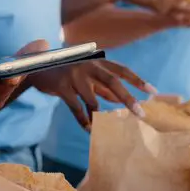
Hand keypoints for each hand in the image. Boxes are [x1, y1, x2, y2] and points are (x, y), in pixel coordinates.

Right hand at [30, 60, 155, 130]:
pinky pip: (76, 107)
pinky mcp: (62, 86)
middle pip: (112, 82)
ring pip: (92, 99)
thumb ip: (102, 86)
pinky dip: (83, 119)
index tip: (153, 92)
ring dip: (99, 116)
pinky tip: (88, 128)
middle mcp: (88, 66)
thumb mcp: (86, 76)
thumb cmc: (66, 72)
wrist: (36, 67)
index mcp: (96, 62)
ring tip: (104, 128)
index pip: (122, 70)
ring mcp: (74, 75)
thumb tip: (121, 100)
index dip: (138, 81)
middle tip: (140, 114)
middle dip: (128, 99)